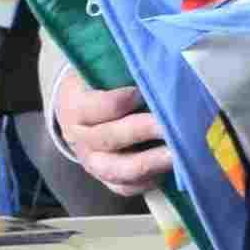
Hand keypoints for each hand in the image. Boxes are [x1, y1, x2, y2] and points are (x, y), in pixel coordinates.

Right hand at [52, 76, 175, 195]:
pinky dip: (147, 182)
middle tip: (167, 124)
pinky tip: (168, 170)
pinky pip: (125, 187)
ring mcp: (92, 162)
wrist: (79, 112)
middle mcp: (79, 138)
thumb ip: (118, 68)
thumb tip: (150, 61)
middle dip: (141, 131)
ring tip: (175, 155)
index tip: (142, 92)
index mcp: (74, 107)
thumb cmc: (98, 85)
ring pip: (116, 169)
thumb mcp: (98, 71)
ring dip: (148, 163)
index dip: (119, 101)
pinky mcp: (107, 179)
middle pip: (108, 138)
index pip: (94, 107)